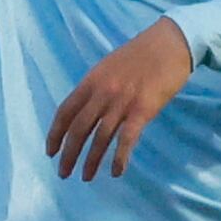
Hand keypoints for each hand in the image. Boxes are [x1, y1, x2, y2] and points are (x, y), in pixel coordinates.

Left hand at [46, 18, 195, 179]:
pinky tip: (116, 172)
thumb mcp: (109, 66)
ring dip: (91, 160)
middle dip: (68, 154)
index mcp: (91, 81)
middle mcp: (102, 92)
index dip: (55, 134)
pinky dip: (119, 157)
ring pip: (100, 137)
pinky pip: (127, 138)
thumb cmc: (141, 54)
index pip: (65, 111)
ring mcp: (122, 101)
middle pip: (79, 129)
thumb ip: (96, 87)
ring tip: (86, 177)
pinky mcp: (143, 109)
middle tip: (63, 173)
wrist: (170, 43)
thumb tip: (86, 110)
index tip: (50, 152)